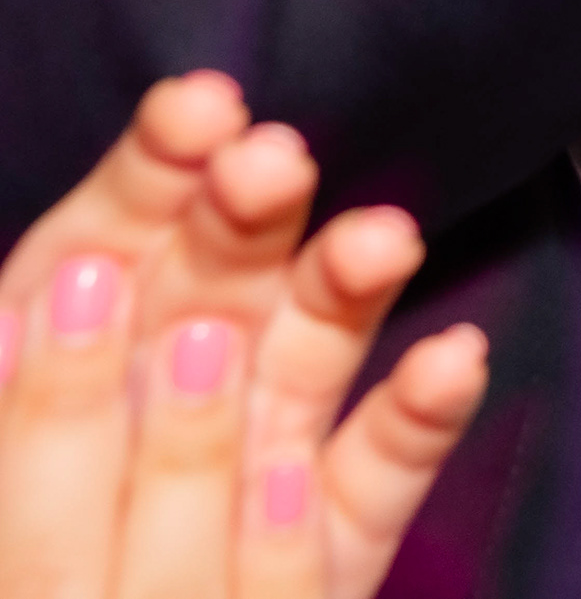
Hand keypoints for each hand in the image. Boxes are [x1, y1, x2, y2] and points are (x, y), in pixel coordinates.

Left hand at [0, 74, 486, 598]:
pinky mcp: (329, 554)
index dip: (141, 182)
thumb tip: (64, 284)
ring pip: (296, 370)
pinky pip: (369, 483)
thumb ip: (32, 416)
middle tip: (273, 162)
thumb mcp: (12, 498)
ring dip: (339, 299)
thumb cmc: (32, 550)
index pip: (92, 254)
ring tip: (376, 240)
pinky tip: (448, 359)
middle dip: (239, 222)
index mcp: (49, 367)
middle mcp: (157, 405)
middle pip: (201, 293)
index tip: (192, 114)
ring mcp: (251, 483)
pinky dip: (411, 422)